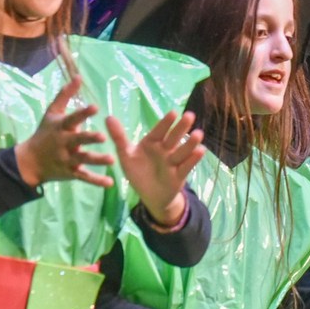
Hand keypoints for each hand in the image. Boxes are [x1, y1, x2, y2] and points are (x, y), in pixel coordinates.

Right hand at [14, 77, 113, 187]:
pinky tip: (110, 183)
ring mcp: (67, 159)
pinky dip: (96, 181)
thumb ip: (66, 95)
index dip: (83, 113)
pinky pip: (84, 177)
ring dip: (97, 160)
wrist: (29, 161)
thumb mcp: (52, 112)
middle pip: (77, 140)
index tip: (95, 107)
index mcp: (61, 127)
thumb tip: (78, 76)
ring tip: (112, 160)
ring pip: (83, 160)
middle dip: (89, 138)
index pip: (72, 119)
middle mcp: (64, 143)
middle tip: (102, 136)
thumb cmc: (45, 133)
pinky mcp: (70, 172)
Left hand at [108, 111, 205, 228]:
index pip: (159, 131)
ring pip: (182, 151)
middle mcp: (165, 150)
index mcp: (152, 143)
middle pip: (174, 138)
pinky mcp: (179, 175)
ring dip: (190, 143)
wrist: (150, 195)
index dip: (166, 123)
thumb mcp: (126, 155)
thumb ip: (119, 137)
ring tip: (198, 134)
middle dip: (181, 128)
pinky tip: (201, 151)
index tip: (173, 113)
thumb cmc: (138, 171)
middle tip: (190, 115)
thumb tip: (108, 117)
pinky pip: (186, 166)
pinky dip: (193, 159)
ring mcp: (173, 162)